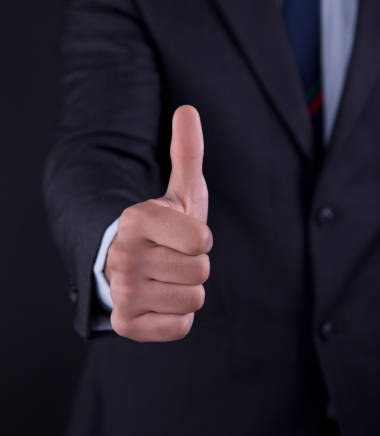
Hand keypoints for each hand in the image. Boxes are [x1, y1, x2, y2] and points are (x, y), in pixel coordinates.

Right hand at [106, 105, 211, 341]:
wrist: (128, 264)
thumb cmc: (163, 227)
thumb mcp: (177, 192)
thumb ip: (186, 152)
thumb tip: (188, 109)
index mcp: (137, 219)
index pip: (202, 240)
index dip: (201, 238)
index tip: (184, 235)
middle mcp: (123, 256)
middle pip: (201, 271)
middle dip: (195, 265)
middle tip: (173, 258)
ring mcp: (122, 292)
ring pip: (193, 299)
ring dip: (186, 289)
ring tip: (165, 278)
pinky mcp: (125, 324)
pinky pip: (181, 326)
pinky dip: (177, 316)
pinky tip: (159, 300)